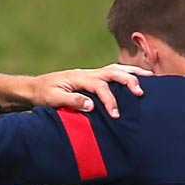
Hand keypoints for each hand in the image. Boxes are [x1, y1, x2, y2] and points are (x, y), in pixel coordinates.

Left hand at [24, 64, 147, 117]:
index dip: (109, 100)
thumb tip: (91, 105)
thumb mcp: (52, 99)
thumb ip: (71, 101)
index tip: (116, 115)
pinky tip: (137, 80)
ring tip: (150, 79)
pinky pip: (112, 75)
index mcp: (79, 78)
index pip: (100, 86)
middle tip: (141, 92)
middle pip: (113, 72)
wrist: (34, 88)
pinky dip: (126, 75)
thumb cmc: (42, 95)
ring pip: (115, 70)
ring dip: (132, 73)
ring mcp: (91, 74)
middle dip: (129, 80)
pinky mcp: (92, 79)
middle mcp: (87, 73)